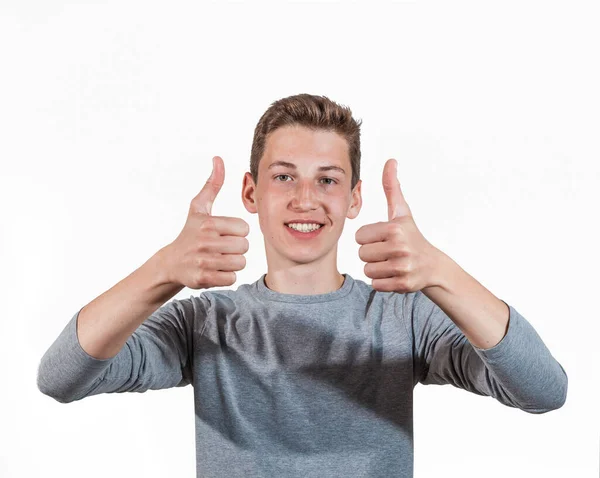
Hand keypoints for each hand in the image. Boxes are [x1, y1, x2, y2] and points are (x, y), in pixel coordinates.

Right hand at [162, 156, 249, 288]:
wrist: (171, 263)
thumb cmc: (190, 233)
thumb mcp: (199, 208)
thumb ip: (212, 184)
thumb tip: (218, 159)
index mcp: (208, 223)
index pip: (244, 229)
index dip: (237, 232)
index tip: (223, 234)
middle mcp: (205, 242)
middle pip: (244, 247)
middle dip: (236, 249)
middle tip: (221, 248)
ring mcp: (203, 261)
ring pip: (240, 263)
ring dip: (232, 263)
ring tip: (218, 259)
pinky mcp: (203, 278)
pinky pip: (232, 278)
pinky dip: (226, 276)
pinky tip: (214, 270)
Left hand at [355, 159, 442, 292]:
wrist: (433, 266)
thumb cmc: (412, 236)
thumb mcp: (402, 212)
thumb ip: (392, 187)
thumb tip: (390, 160)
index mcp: (395, 228)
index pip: (359, 236)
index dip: (369, 238)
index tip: (384, 238)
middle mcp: (399, 247)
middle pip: (362, 254)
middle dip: (372, 254)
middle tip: (388, 252)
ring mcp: (402, 267)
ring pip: (367, 270)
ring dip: (376, 269)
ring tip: (391, 262)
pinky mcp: (403, 284)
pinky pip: (375, 284)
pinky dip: (382, 282)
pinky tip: (395, 274)